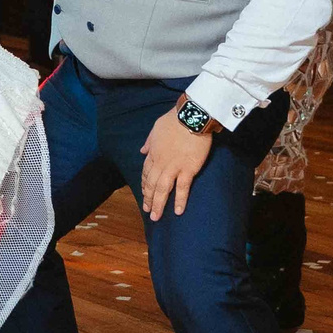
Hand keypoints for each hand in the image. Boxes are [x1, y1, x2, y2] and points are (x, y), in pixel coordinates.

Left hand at [139, 102, 214, 219]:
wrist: (191, 116)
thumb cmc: (174, 119)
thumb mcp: (156, 129)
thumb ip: (149, 142)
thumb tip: (142, 151)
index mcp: (153, 153)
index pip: (146, 172)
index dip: (145, 185)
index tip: (145, 193)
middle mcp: (161, 162)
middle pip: (152, 184)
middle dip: (149, 199)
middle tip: (148, 211)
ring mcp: (174, 167)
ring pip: (163, 189)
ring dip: (158, 204)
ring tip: (156, 217)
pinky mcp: (188, 169)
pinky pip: (182, 188)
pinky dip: (180, 200)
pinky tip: (178, 211)